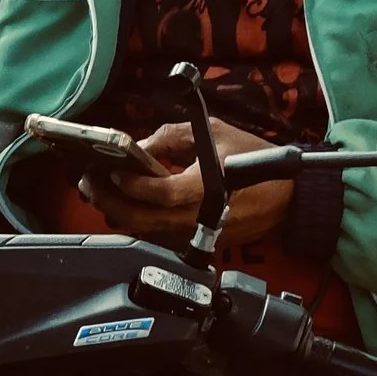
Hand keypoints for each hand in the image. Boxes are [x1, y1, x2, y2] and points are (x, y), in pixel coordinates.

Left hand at [78, 118, 296, 247]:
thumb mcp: (211, 132)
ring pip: (146, 232)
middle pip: (142, 220)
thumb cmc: (251, 157)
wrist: (287, 194)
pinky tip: (123, 204)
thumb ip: (170, 138)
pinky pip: (158, 236)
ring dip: (118, 213)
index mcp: (205, 187)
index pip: (159, 192)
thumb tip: (135, 148)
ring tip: (98, 190)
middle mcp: (198, 217)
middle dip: (109, 201)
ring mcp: (197, 234)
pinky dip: (137, 221)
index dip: (131, 183)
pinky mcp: (197, 243)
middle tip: (89, 182)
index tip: (111, 169)